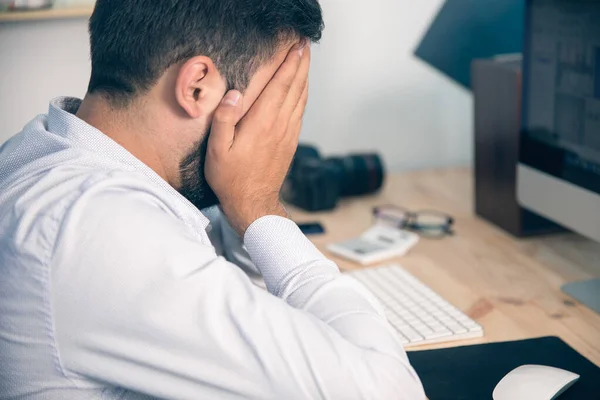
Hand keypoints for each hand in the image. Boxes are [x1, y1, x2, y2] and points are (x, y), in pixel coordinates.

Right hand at [205, 43, 309, 235]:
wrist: (252, 203)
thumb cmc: (231, 178)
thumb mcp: (217, 150)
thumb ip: (224, 120)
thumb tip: (235, 94)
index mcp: (262, 122)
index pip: (281, 85)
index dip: (290, 63)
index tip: (297, 46)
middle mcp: (280, 125)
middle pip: (295, 87)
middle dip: (302, 63)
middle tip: (305, 44)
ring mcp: (288, 134)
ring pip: (301, 98)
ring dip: (304, 77)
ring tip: (306, 60)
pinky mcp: (290, 142)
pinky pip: (300, 112)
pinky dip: (303, 95)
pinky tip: (301, 90)